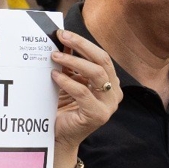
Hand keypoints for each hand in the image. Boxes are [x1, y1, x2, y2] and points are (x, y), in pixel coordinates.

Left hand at [51, 29, 120, 158]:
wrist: (58, 134)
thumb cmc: (63, 106)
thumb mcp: (66, 80)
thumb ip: (67, 64)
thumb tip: (60, 41)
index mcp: (109, 82)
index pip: (101, 56)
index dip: (83, 43)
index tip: (63, 33)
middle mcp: (113, 92)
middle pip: (102, 61)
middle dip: (81, 46)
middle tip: (61, 38)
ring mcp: (108, 105)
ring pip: (97, 74)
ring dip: (74, 62)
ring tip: (54, 57)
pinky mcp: (98, 115)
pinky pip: (84, 93)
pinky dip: (68, 82)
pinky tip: (55, 76)